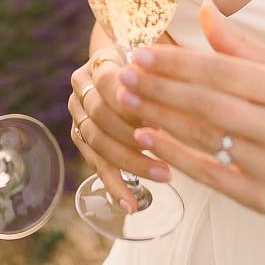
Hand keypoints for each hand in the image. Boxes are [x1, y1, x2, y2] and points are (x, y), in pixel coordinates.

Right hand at [67, 49, 170, 209]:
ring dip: (130, 162)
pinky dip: (114, 185)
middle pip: (100, 114)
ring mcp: (79, 114)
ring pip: (97, 141)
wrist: (132, 67)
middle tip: (169, 153)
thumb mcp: (164, 59)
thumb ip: (168, 69)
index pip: (108, 81)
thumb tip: (185, 88)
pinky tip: (130, 205)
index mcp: (99, 62)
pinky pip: (96, 164)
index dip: (132, 101)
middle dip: (134, 137)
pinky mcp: (83, 138)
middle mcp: (82, 88)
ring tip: (164, 176)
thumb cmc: (157, 64)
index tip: (159, 118)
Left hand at [115, 1, 264, 225]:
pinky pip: (211, 175)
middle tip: (123, 75)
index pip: (221, 72)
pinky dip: (176, 156)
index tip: (140, 53)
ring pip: (206, 139)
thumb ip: (242, 46)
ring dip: (161, 119)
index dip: (177, 63)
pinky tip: (148, 139)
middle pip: (208, 104)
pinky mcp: (264, 199)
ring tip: (127, 102)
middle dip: (160, 88)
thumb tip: (204, 7)